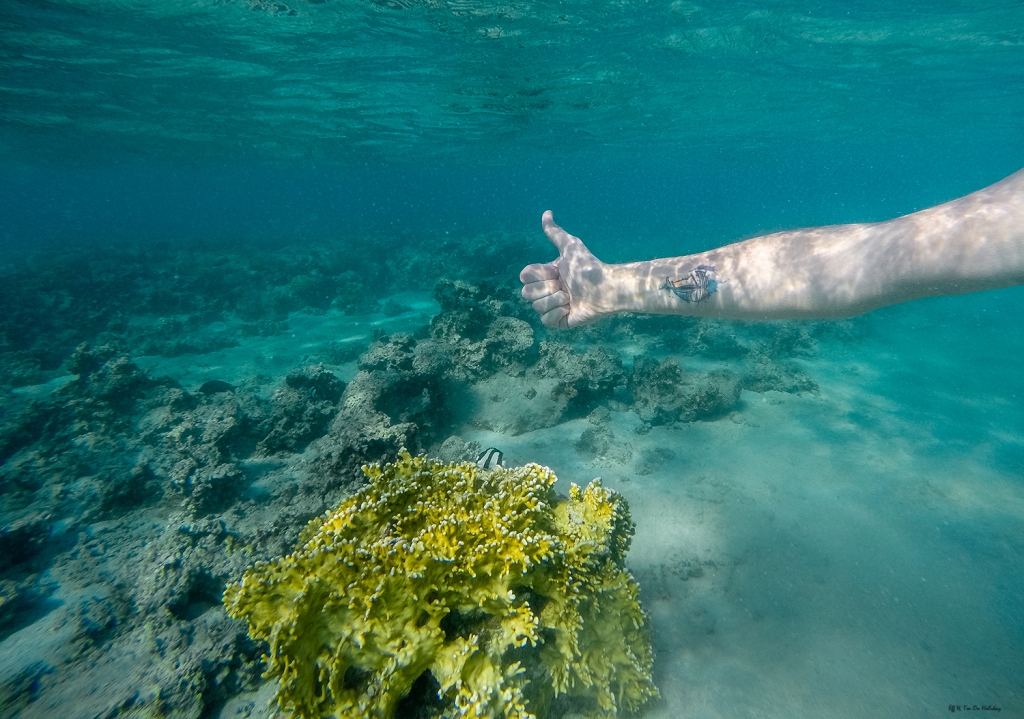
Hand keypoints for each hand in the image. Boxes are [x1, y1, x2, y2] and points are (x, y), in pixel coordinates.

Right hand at [519, 211, 613, 328]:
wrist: (606, 287)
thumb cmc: (589, 266)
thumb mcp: (570, 246)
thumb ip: (555, 232)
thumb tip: (546, 213)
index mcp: (547, 276)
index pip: (525, 277)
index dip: (539, 275)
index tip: (556, 272)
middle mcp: (548, 291)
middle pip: (526, 293)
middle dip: (546, 288)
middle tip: (565, 286)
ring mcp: (552, 307)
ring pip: (536, 307)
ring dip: (555, 300)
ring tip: (571, 298)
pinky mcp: (559, 322)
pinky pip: (545, 320)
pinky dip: (557, 313)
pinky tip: (570, 309)